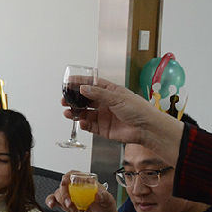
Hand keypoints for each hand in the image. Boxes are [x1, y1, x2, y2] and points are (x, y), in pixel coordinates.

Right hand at [45, 170, 118, 211]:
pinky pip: (54, 201)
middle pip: (64, 185)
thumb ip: (104, 196)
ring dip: (61, 200)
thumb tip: (98, 194)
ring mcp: (70, 197)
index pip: (74, 174)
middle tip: (69, 202)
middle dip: (64, 193)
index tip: (66, 181)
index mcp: (85, 183)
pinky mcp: (66, 206)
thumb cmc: (106, 208)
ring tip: (70, 207)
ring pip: (58, 194)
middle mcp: (76, 189)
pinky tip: (52, 205)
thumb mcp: (109, 201)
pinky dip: (51, 202)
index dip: (68, 176)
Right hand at [64, 78, 182, 163]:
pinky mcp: (103, 128)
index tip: (68, 82)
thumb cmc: (139, 110)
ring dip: (76, 112)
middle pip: (85, 100)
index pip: (92, 84)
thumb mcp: (117, 97)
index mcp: (110, 92)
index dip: (80, 83)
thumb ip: (98, 94)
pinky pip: (89, 126)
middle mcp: (106, 103)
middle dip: (74, 100)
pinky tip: (81, 122)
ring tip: (68, 112)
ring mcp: (104, 116)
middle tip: (65, 100)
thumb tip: (83, 88)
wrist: (147, 129)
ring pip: (85, 113)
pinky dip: (83, 124)